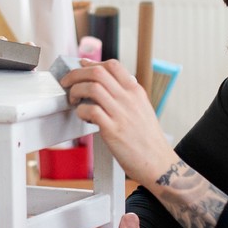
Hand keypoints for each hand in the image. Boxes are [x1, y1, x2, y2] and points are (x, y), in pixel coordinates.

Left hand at [59, 59, 175, 185]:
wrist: (159, 163)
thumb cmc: (148, 140)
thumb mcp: (142, 109)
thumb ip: (125, 96)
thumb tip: (104, 86)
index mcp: (136, 92)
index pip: (112, 65)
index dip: (92, 64)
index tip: (81, 67)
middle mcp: (129, 99)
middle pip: (98, 72)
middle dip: (76, 74)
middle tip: (68, 82)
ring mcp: (121, 114)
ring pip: (92, 88)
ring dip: (76, 91)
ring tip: (74, 100)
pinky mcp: (113, 131)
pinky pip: (90, 110)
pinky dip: (80, 111)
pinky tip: (83, 116)